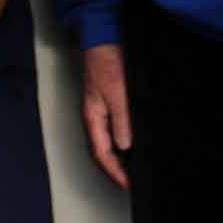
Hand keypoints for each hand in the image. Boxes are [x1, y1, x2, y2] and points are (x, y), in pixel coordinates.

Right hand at [80, 42, 132, 187]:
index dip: (114, 171)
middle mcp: (93, 116)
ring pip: (105, 142)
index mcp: (92, 117)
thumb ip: (121, 120)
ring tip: (130, 169)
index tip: (127, 183)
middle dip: (113, 169)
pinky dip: (118, 144)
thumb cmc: (106, 62)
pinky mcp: (106, 103)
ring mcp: (98, 110)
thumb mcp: (118, 93)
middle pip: (100, 151)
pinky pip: (110, 131)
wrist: (103, 39)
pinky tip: (129, 144)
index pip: (101, 153)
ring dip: (116, 158)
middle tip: (129, 181)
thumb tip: (124, 146)